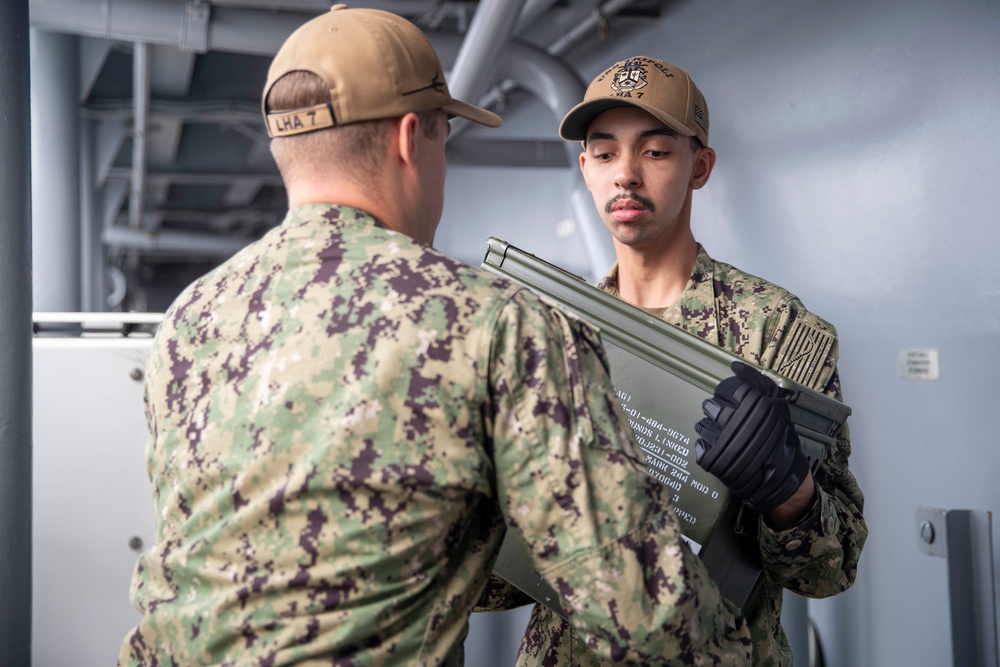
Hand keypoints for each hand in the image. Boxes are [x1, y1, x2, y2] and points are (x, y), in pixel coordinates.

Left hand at [694, 361, 808, 513]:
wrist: (783, 480)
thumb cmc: (782, 441)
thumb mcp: (778, 408)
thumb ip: (758, 384)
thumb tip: (735, 366)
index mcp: (751, 405)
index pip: (726, 389)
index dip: (727, 395)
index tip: (732, 402)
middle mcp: (735, 420)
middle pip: (711, 406)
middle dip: (715, 411)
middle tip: (725, 420)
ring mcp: (722, 441)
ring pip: (702, 425)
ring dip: (708, 428)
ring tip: (721, 435)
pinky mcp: (714, 460)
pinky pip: (700, 446)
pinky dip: (705, 447)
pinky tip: (717, 449)